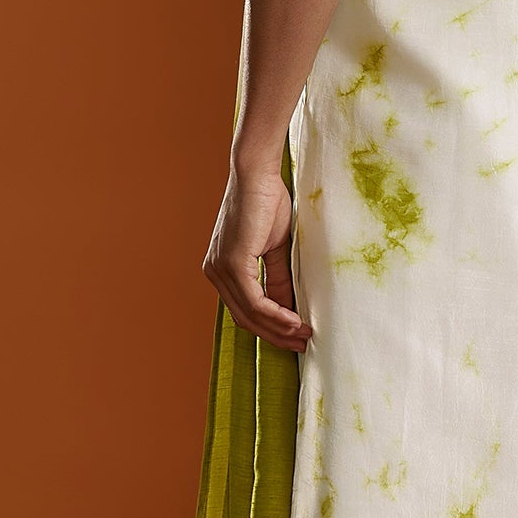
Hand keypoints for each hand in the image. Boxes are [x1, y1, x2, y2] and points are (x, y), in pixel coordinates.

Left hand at [202, 166, 308, 350]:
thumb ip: (278, 280)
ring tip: (304, 334)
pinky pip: (254, 301)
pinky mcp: (232, 263)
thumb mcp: (276, 248)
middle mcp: (214, 272)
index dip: (270, 328)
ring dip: (278, 329)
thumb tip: (289, 310)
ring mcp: (220, 269)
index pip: (244, 311)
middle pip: (245, 319)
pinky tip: (294, 320)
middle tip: (303, 343)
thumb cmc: (267, 202)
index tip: (297, 335)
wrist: (257, 174)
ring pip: (249, 314)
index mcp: (220, 269)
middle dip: (275, 336)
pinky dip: (276, 315)